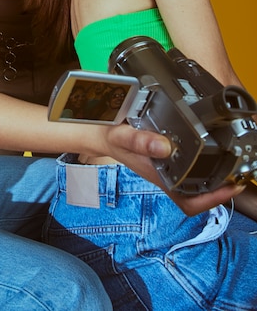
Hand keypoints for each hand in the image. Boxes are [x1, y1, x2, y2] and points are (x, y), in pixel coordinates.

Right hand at [104, 123, 245, 215]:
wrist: (97, 133)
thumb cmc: (108, 136)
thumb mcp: (121, 135)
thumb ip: (140, 141)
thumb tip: (165, 147)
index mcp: (158, 175)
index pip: (189, 202)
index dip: (213, 200)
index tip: (232, 185)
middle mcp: (164, 176)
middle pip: (198, 197)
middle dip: (221, 190)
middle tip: (239, 175)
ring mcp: (165, 170)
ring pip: (194, 186)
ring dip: (214, 179)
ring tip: (231, 166)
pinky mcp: (164, 160)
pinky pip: (187, 173)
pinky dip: (202, 166)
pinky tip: (209, 153)